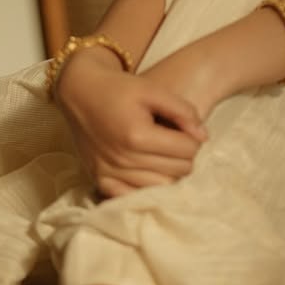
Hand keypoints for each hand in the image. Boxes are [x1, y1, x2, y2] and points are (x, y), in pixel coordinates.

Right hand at [55, 48, 207, 198]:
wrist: (80, 91)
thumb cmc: (119, 88)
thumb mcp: (153, 90)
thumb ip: (183, 111)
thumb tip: (203, 137)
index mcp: (138, 135)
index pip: (187, 150)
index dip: (194, 140)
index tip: (188, 131)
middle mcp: (122, 159)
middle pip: (177, 171)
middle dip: (185, 156)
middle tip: (179, 143)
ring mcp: (109, 172)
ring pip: (160, 187)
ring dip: (170, 173)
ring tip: (166, 156)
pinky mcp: (100, 180)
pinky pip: (133, 196)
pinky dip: (146, 188)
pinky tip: (150, 172)